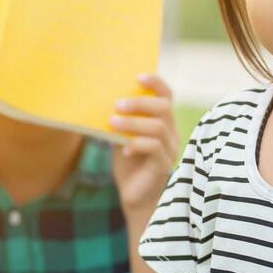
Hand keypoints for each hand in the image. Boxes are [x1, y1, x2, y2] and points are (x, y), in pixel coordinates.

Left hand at [107, 73, 180, 228]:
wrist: (134, 197)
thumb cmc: (128, 164)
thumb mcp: (121, 136)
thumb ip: (119, 120)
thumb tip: (101, 99)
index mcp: (164, 122)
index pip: (167, 96)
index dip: (156, 83)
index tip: (137, 76)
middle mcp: (172, 133)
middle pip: (164, 108)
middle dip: (139, 103)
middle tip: (116, 104)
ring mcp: (170, 150)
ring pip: (157, 127)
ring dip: (132, 123)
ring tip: (111, 123)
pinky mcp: (163, 166)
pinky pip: (154, 148)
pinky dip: (137, 144)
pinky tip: (124, 149)